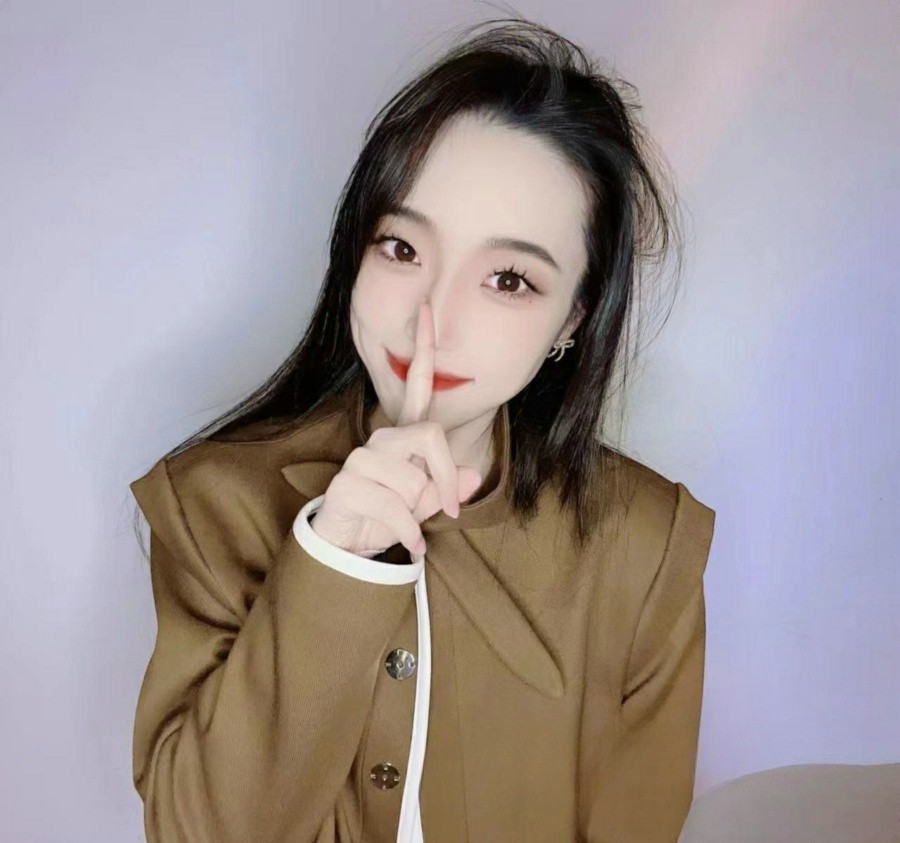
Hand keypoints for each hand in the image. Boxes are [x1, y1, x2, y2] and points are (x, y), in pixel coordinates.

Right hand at [310, 302, 483, 556]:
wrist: (350, 545)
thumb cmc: (391, 515)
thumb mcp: (428, 503)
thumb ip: (449, 487)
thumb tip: (471, 477)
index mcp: (403, 435)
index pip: (416, 386)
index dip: (423, 349)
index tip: (427, 311)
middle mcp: (381, 439)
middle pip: (428, 436)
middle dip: (444, 477)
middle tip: (447, 509)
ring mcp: (361, 460)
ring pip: (411, 478)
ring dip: (418, 510)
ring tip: (408, 522)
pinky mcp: (347, 486)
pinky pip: (394, 507)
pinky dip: (409, 533)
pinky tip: (409, 544)